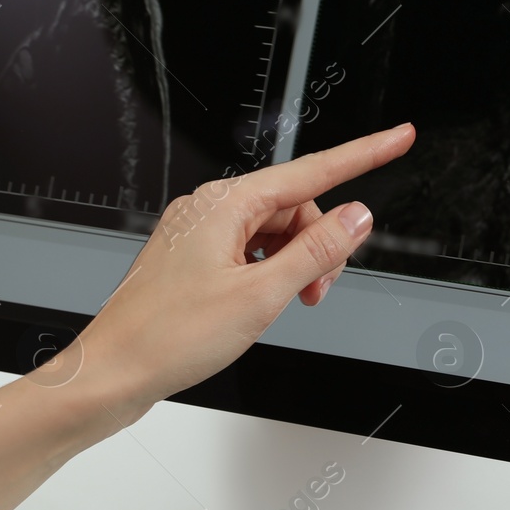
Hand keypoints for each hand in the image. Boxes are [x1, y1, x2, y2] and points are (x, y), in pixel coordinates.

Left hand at [78, 123, 415, 410]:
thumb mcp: (261, 296)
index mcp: (226, 205)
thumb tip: (357, 218)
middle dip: (319, 246)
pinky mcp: (193, 258)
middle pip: (294, 208)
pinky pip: (248, 250)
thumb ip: (315, 253)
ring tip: (288, 305)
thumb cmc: (168, 335)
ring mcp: (199, 233)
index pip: (312, 171)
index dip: (363, 155)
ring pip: (273, 232)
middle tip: (319, 292)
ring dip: (293, 265)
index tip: (397, 138)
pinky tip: (261, 303)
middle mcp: (209, 209)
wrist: (112, 371)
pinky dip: (268, 273)